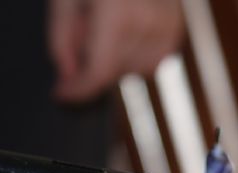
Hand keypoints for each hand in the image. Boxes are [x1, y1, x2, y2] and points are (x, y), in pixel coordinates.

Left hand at [48, 0, 184, 102]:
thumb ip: (62, 38)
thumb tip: (68, 75)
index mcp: (117, 13)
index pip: (98, 72)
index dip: (77, 89)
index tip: (60, 94)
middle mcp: (148, 23)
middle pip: (115, 72)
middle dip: (93, 62)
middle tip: (81, 30)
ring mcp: (168, 26)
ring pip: (137, 70)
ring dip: (117, 59)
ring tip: (107, 26)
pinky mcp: (177, 27)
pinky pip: (156, 59)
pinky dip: (138, 53)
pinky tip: (129, 29)